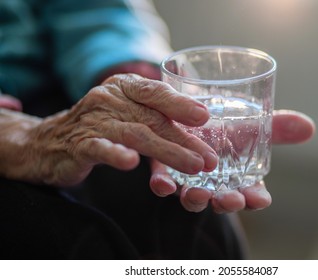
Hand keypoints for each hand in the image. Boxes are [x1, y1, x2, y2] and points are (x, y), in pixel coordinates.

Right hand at [0, 74, 217, 185]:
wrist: (48, 141)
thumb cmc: (99, 125)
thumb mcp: (127, 112)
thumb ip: (156, 114)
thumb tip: (199, 122)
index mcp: (124, 87)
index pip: (156, 92)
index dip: (180, 104)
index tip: (205, 118)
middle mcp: (109, 98)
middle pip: (153, 118)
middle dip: (185, 140)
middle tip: (210, 159)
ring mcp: (93, 120)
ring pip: (135, 134)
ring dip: (167, 151)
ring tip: (193, 166)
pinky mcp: (79, 144)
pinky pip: (100, 147)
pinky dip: (116, 154)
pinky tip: (132, 164)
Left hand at [149, 110, 314, 212]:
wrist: (194, 112)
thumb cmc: (228, 123)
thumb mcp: (253, 122)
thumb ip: (278, 126)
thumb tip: (309, 127)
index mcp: (240, 176)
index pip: (252, 194)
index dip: (257, 199)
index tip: (260, 199)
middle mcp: (216, 183)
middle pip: (223, 200)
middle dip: (227, 203)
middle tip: (230, 200)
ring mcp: (190, 180)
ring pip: (193, 197)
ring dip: (195, 199)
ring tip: (197, 193)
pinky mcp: (167, 170)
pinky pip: (164, 182)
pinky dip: (163, 184)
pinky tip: (163, 183)